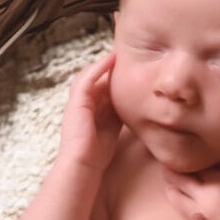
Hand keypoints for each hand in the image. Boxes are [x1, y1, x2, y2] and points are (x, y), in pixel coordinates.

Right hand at [58, 50, 120, 172]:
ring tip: (118, 54)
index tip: (131, 70)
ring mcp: (78, 102)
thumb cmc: (98, 156)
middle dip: (110, 69)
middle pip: (97, 80)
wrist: (83, 165)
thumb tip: (142, 112)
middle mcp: (84, 105)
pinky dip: (98, 68)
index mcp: (91, 112)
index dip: (115, 80)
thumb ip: (122, 120)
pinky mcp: (77, 102)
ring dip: (104, 64)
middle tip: (125, 56)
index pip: (104, 90)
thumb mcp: (114, 132)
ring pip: (90, 76)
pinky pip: (87, 79)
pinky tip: (111, 59)